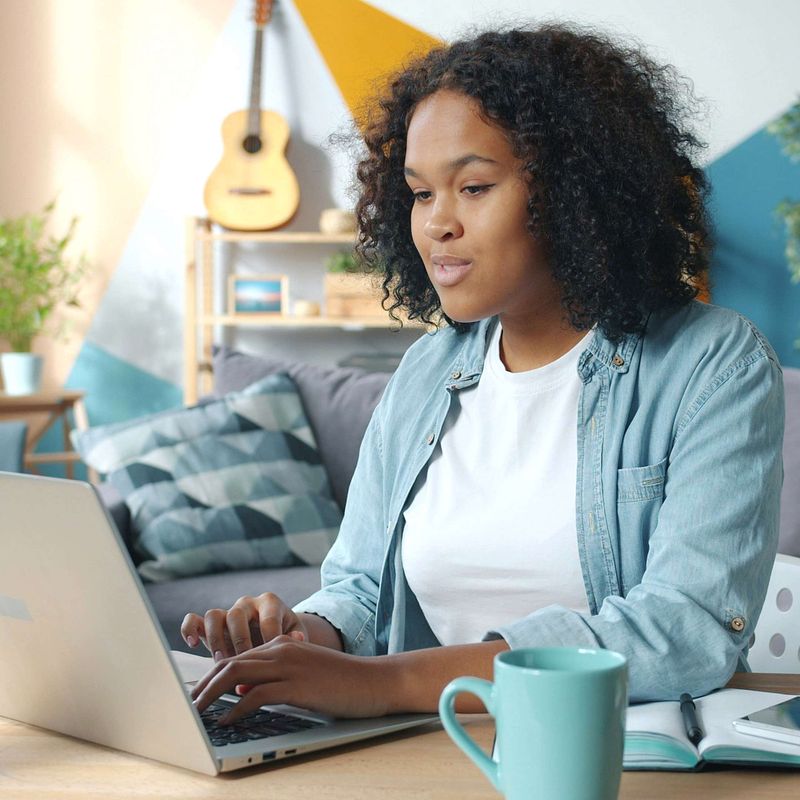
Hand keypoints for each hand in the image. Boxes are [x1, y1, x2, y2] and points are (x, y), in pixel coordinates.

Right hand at [181, 592, 308, 659]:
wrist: (276, 633)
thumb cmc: (287, 634)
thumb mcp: (295, 633)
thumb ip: (295, 637)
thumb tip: (296, 640)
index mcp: (269, 603)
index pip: (267, 618)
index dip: (268, 638)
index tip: (270, 659)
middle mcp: (247, 604)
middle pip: (237, 615)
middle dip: (240, 641)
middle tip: (244, 662)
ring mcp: (227, 612)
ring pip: (214, 616)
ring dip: (217, 640)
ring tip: (222, 661)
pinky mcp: (211, 624)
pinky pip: (194, 619)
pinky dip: (190, 629)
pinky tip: (194, 644)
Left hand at [190, 636, 389, 719]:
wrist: (374, 680)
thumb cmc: (341, 681)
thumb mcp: (303, 672)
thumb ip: (274, 677)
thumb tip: (242, 694)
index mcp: (281, 643)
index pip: (237, 656)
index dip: (212, 676)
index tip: (197, 694)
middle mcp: (281, 649)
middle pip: (230, 663)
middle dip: (204, 685)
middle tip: (187, 705)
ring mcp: (288, 665)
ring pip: (237, 675)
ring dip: (211, 695)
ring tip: (196, 713)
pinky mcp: (297, 685)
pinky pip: (256, 696)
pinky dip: (236, 709)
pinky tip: (227, 721)